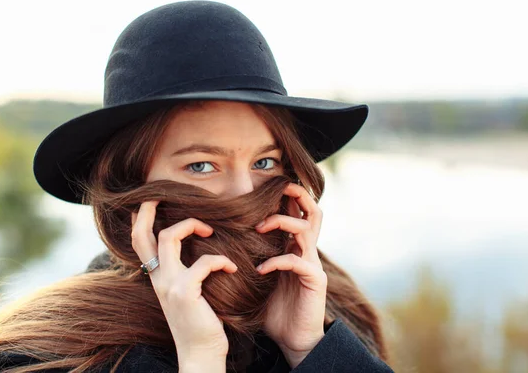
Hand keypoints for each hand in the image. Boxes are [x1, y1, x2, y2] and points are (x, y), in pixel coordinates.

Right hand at [131, 201, 236, 370]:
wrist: (201, 353)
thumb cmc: (200, 321)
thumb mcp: (186, 293)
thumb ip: (184, 272)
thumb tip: (196, 250)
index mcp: (157, 276)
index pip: (139, 241)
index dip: (141, 219)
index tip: (152, 202)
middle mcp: (157, 278)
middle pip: (142, 234)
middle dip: (150, 209)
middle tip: (162, 194)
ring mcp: (168, 284)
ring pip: (168, 237)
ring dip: (191, 225)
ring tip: (210, 230)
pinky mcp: (185, 291)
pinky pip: (202, 261)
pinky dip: (220, 259)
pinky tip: (232, 266)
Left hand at [254, 183, 327, 367]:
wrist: (292, 339)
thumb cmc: (272, 308)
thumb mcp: (255, 277)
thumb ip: (244, 258)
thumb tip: (212, 244)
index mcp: (294, 245)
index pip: (296, 210)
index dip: (284, 195)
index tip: (259, 189)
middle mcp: (306, 249)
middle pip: (312, 209)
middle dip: (296, 193)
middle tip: (274, 188)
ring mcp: (313, 263)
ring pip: (305, 227)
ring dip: (281, 222)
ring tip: (258, 228)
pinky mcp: (315, 280)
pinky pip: (298, 261)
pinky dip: (277, 260)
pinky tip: (260, 269)